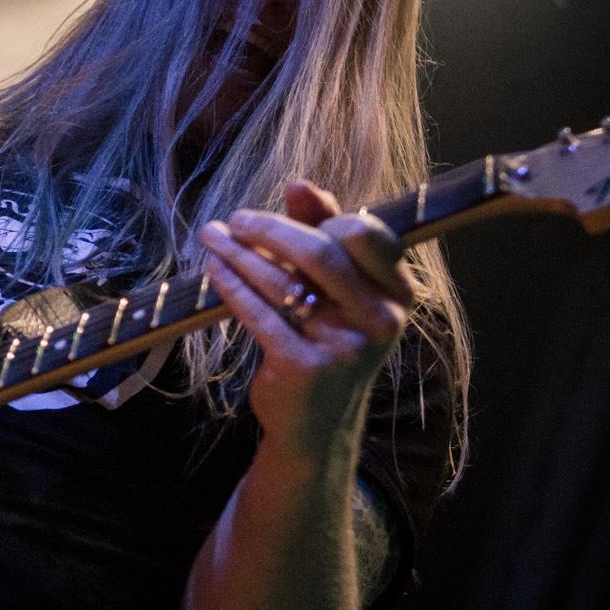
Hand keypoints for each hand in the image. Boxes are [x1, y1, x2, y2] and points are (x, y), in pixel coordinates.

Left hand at [198, 181, 412, 457]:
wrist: (317, 424)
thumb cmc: (326, 342)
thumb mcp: (337, 293)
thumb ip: (323, 237)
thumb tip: (300, 185)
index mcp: (397, 294)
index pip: (366, 234)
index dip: (325, 217)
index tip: (289, 210)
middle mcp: (379, 320)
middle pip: (320, 252)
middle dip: (270, 229)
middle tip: (237, 220)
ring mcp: (344, 346)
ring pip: (282, 281)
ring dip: (239, 252)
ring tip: (212, 235)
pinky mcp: (304, 367)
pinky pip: (260, 312)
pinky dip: (232, 285)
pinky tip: (214, 269)